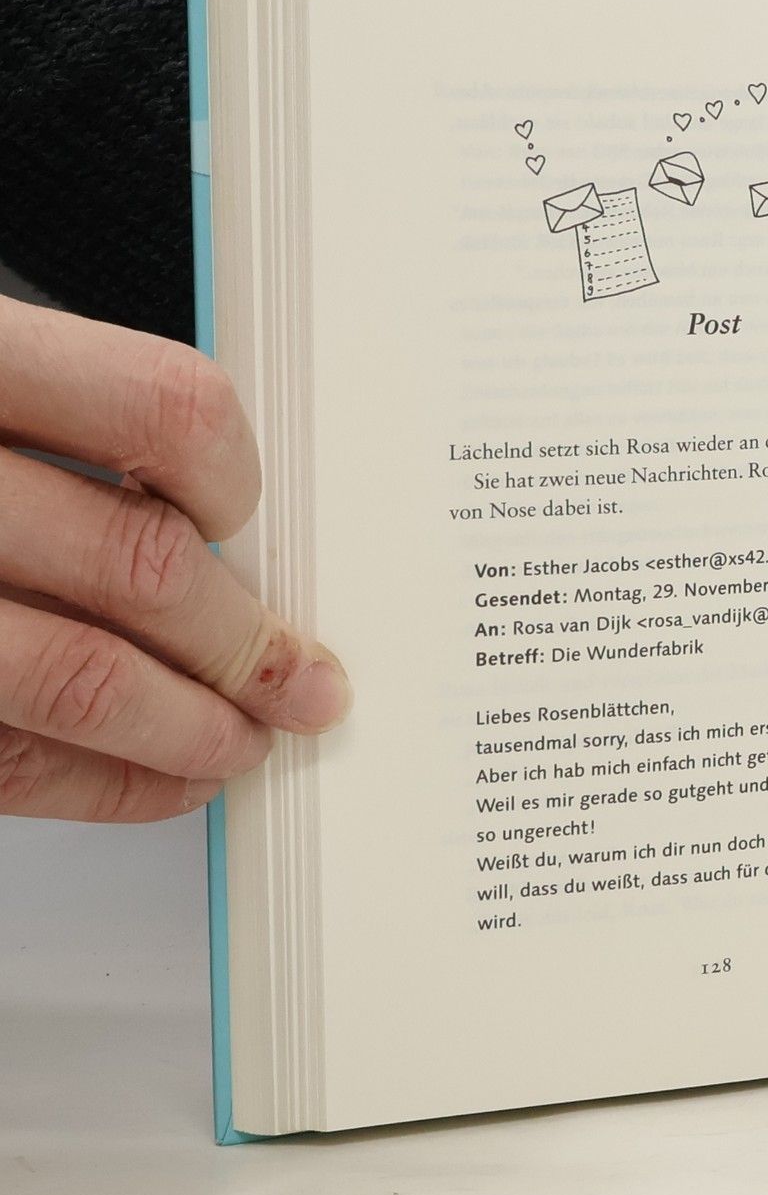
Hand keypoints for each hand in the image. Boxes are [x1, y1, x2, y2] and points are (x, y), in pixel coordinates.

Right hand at [0, 298, 350, 822]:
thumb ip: (61, 416)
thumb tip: (218, 515)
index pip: (164, 409)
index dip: (233, 476)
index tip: (249, 520)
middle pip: (143, 564)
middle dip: (249, 642)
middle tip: (310, 683)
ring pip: (83, 679)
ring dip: (192, 728)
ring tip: (246, 744)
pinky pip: (10, 762)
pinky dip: (105, 786)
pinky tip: (160, 780)